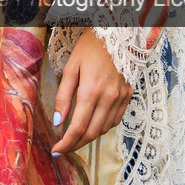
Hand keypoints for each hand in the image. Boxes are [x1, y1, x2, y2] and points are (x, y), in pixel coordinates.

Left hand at [50, 31, 132, 157]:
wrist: (116, 33)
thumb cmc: (90, 48)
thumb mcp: (71, 68)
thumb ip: (63, 96)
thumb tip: (58, 122)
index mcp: (92, 91)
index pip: (78, 127)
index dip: (66, 143)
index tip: (56, 151)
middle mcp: (109, 98)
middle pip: (92, 133)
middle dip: (76, 144)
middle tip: (63, 148)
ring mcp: (122, 97)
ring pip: (105, 129)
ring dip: (89, 137)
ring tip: (75, 137)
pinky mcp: (129, 95)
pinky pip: (116, 119)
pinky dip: (103, 127)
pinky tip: (93, 124)